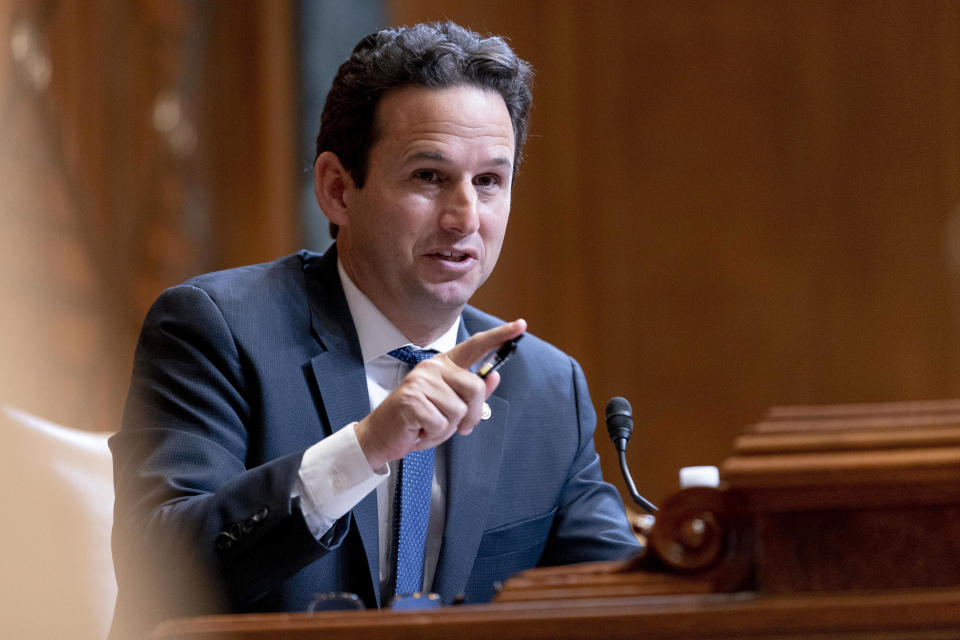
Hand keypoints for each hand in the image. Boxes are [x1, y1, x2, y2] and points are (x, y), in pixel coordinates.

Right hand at [355, 319, 525, 469]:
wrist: (382, 436)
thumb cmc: (416, 422)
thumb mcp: (449, 408)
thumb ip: (471, 393)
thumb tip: (494, 376)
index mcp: (443, 366)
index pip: (475, 346)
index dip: (499, 337)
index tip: (521, 325)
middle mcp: (433, 367)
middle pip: (476, 387)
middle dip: (472, 415)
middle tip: (457, 428)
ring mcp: (421, 381)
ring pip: (459, 410)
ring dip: (447, 429)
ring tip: (428, 426)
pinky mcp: (413, 399)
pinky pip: (442, 424)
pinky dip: (433, 435)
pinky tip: (418, 430)